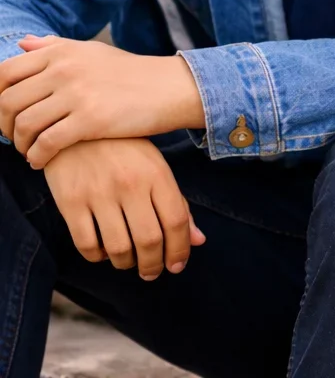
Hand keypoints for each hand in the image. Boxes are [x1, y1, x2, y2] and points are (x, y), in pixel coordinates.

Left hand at [0, 37, 203, 166]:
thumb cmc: (131, 72)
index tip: (4, 114)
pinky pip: (46, 144)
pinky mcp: (91, 120)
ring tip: (29, 151)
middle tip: (14, 137)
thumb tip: (22, 43)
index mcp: (61, 52)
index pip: (5, 73)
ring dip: (20, 145)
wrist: (170, 88)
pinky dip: (37, 157)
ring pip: (24, 125)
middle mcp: (64, 70)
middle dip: (4, 126)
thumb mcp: (92, 51)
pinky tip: (41, 161)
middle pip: (8, 102)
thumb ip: (55, 46)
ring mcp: (77, 94)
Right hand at [42, 137, 205, 279]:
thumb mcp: (156, 168)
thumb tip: (198, 241)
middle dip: (153, 265)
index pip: (176, 221)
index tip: (176, 266)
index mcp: (157, 174)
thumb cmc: (125, 151)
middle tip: (152, 273)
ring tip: (128, 263)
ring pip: (118, 247)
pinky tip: (103, 252)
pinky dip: (97, 256)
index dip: (180, 250)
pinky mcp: (70, 201)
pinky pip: (86, 243)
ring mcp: (98, 193)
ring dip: (126, 264)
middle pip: (149, 240)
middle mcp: (130, 184)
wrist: (77, 127)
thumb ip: (177, 203)